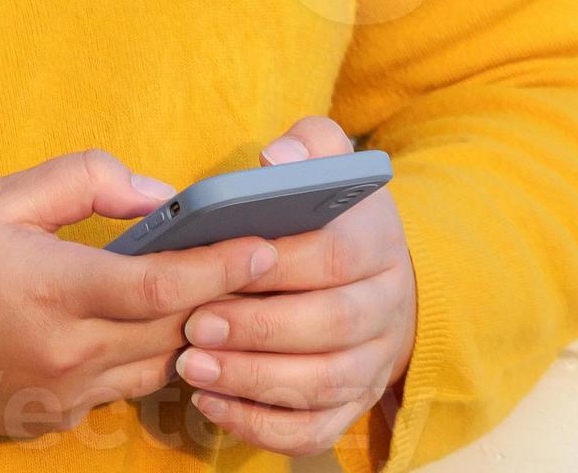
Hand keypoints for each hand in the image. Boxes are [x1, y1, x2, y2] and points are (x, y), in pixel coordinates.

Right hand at [0, 148, 277, 441]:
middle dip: (225, 298)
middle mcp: (65, 355)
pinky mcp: (50, 418)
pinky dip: (143, 353)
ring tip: (221, 290)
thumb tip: (155, 192)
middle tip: (267, 261)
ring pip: (155, 366)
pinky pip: (118, 386)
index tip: (266, 244)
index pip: (163, 286)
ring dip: (189, 329)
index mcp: (53, 291)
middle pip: (173, 330)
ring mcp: (59, 396)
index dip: (222, 267)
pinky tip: (150, 321)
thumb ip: (82, 181)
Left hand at [171, 117, 416, 459]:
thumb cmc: (334, 213)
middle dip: (258, 330)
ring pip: (322, 385)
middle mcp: (386, 309)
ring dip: (253, 381)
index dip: (280, 264)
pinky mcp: (353, 406)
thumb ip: (307, 147)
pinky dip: (263, 427)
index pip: (334, 256)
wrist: (380, 274)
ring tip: (192, 367)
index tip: (225, 267)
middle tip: (196, 326)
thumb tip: (276, 159)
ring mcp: (372, 364)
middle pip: (329, 327)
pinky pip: (314, 431)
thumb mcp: (329, 164)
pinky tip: (212, 405)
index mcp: (378, 243)